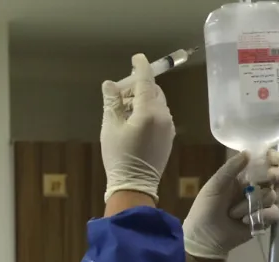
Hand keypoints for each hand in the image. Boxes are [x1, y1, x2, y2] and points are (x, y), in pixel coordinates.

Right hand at [100, 54, 174, 201]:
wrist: (134, 187)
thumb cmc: (119, 157)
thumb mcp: (110, 128)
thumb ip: (112, 102)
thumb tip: (109, 84)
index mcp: (148, 111)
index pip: (146, 80)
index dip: (140, 66)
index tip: (136, 58)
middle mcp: (163, 115)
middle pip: (153, 90)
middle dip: (138, 87)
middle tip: (120, 94)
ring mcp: (168, 127)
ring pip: (157, 103)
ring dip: (143, 100)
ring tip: (126, 111)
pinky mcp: (169, 137)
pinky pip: (160, 116)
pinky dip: (149, 112)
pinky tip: (136, 122)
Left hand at [182, 149, 278, 259]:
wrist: (204, 238)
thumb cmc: (205, 209)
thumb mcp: (214, 186)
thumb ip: (230, 169)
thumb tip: (248, 152)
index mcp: (244, 176)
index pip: (266, 161)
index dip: (273, 158)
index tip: (271, 159)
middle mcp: (256, 187)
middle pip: (277, 176)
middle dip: (273, 176)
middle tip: (261, 181)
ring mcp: (261, 204)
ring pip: (274, 195)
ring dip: (253, 203)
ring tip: (234, 213)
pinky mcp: (264, 220)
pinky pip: (274, 213)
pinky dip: (261, 216)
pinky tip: (245, 221)